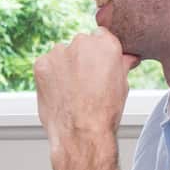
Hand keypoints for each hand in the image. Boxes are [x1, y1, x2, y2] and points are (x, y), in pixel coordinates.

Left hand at [33, 27, 137, 147]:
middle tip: (85, 83)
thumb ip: (122, 64)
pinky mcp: (41, 64)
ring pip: (61, 54)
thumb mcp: (122, 84)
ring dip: (64, 67)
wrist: (81, 132)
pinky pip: (46, 65)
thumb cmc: (104, 112)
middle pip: (80, 44)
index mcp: (106, 44)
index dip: (99, 54)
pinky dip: (50, 76)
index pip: (101, 36)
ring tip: (71, 91)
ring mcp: (59, 52)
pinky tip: (58, 92)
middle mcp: (82, 42)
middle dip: (82, 59)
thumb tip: (128, 56)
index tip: (98, 67)